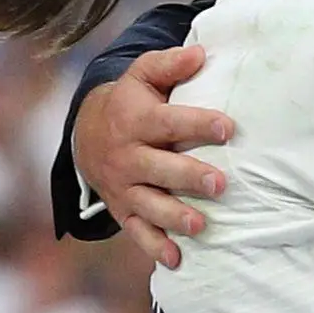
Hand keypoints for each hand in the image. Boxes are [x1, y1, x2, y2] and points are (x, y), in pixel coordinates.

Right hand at [73, 45, 231, 268]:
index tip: (228, 127)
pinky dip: (154, 246)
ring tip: (201, 225)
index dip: (197, 124)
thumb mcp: (142, 76)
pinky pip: (136, 230)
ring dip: (174, 217)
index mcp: (135, 120)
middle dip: (188, 177)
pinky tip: (176, 259)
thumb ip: (169, 65)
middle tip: (220, 184)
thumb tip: (200, 53)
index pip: (167, 122)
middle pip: (158, 168)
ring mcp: (123, 186)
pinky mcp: (122, 209)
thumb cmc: (129, 102)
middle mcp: (127, 156)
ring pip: (148, 204)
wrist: (86, 134)